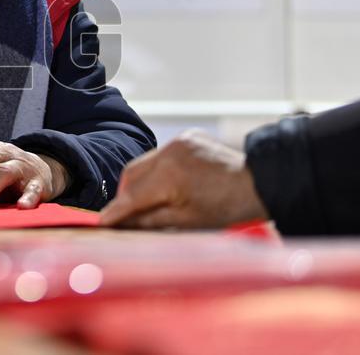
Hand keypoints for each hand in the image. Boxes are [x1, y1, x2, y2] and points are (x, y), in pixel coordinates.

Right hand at [99, 130, 268, 229]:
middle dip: (125, 194)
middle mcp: (168, 153)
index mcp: (168, 177)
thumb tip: (121, 223)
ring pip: (144, 162)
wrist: (259, 182)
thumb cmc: (225, 208)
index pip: (132, 196)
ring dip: (141, 181)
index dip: (115, 210)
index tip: (100, 221)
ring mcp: (178, 141)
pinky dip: (159, 169)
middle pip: (131, 173)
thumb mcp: (186, 222)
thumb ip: (149, 220)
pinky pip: (161, 154)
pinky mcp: (186, 137)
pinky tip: (169, 183)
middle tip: (123, 213)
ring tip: (147, 200)